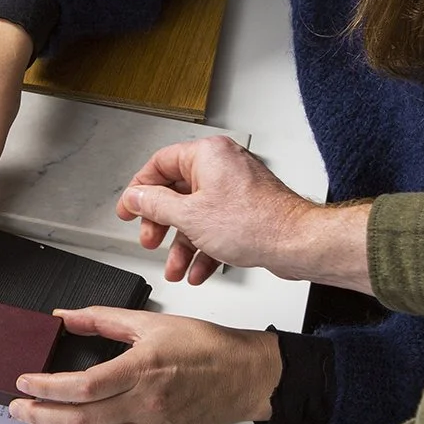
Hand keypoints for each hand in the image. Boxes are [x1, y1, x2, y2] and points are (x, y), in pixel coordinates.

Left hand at [8, 306, 280, 423]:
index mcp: (143, 369)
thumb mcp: (151, 322)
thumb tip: (65, 317)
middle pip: (80, 419)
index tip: (25, 382)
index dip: (47, 388)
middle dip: (40, 416)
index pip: (83, 386)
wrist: (243, 376)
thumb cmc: (204, 348)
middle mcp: (145, 404)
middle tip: (18, 408)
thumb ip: (102, 320)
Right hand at [117, 136, 372, 293]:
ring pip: (196, 215)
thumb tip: (136, 197)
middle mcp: (222, 166)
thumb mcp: (189, 216)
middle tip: (150, 239)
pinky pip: (215, 227)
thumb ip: (155, 205)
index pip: (159, 164)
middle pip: (176, 192)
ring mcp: (235, 189)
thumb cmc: (255, 224)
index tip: (129, 209)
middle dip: (161, 224)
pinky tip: (197, 269)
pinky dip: (204, 248)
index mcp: (207, 154)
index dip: (139, 189)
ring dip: (181, 244)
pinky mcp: (246, 211)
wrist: (295, 244)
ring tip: (174, 266)